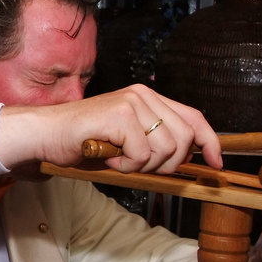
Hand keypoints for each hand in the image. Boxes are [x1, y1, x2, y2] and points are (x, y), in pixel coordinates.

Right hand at [0, 84, 222, 175]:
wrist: (46, 136)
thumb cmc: (82, 141)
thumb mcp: (127, 142)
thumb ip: (155, 144)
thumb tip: (185, 161)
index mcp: (148, 98)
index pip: (194, 117)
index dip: (210, 142)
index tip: (216, 163)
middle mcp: (143, 95)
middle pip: (184, 138)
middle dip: (167, 163)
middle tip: (137, 166)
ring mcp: (131, 103)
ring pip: (165, 149)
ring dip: (142, 166)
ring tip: (117, 160)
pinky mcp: (119, 115)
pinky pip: (142, 154)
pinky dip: (126, 166)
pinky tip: (108, 158)